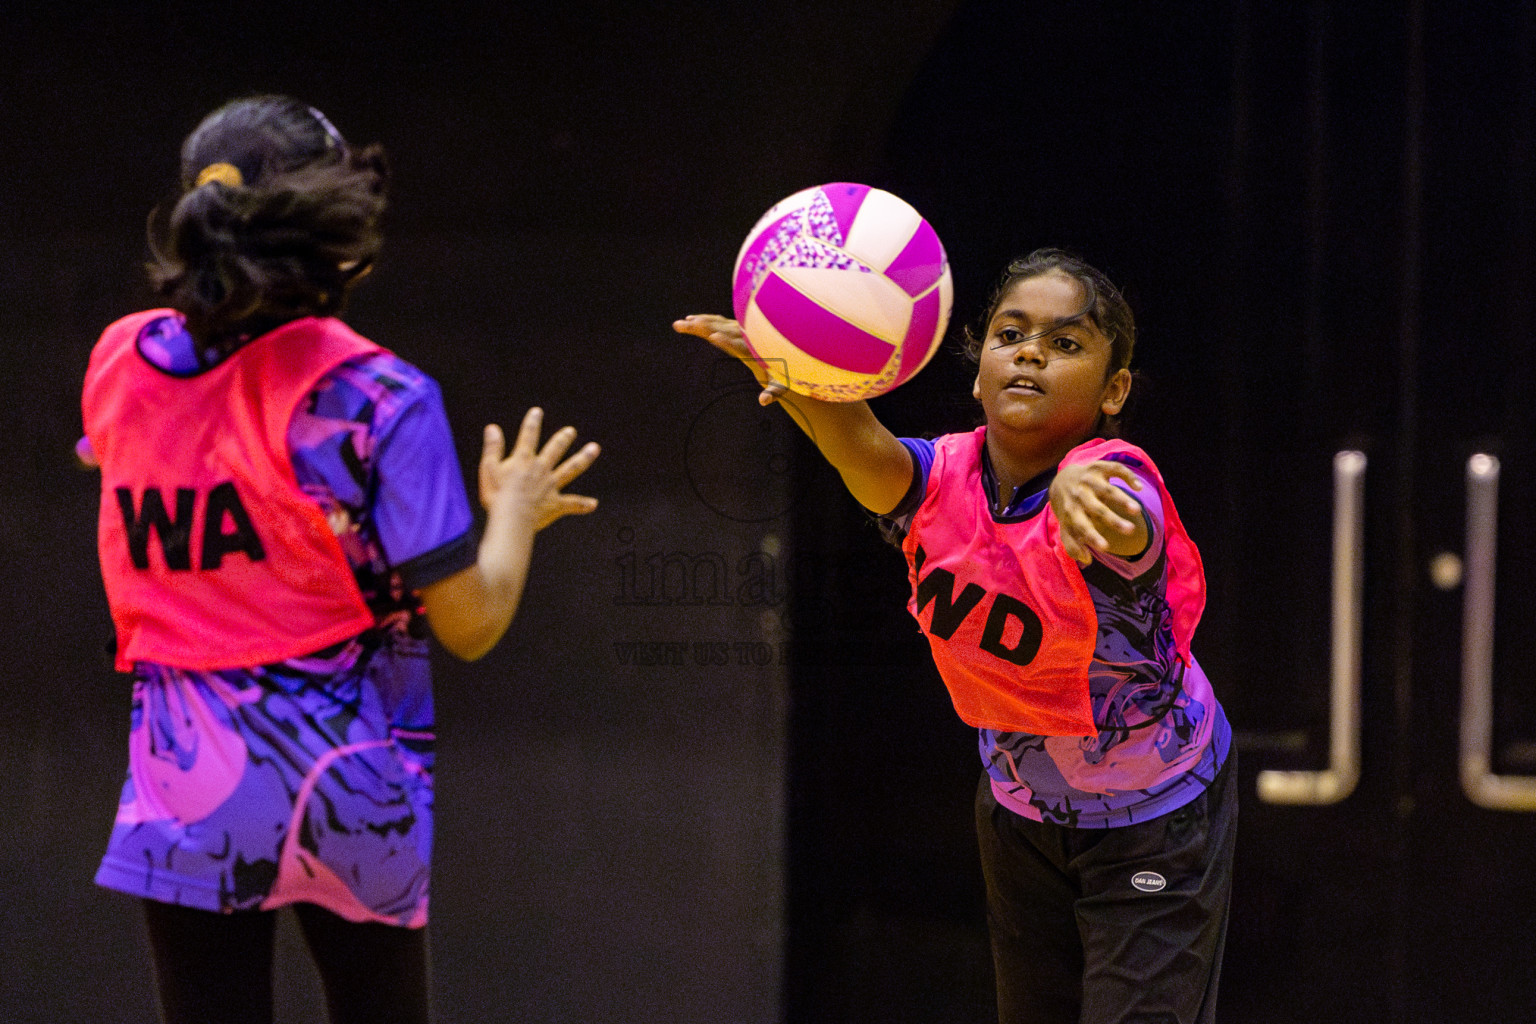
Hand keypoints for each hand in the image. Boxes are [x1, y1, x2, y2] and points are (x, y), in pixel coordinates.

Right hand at [480, 407, 599, 532]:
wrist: (511, 518)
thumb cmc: (496, 495)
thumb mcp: (489, 469)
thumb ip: (492, 448)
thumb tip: (492, 428)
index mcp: (523, 460)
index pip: (528, 437)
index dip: (532, 423)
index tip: (537, 412)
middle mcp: (541, 469)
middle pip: (555, 449)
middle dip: (563, 438)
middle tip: (571, 431)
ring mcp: (551, 486)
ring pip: (571, 469)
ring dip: (583, 458)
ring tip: (595, 448)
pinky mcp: (556, 503)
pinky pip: (572, 504)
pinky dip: (583, 505)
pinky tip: (593, 504)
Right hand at [673, 314, 789, 405]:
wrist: (788, 354)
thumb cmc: (784, 374)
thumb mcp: (781, 386)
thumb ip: (773, 393)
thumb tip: (764, 400)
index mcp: (755, 352)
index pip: (739, 346)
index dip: (727, 341)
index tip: (714, 336)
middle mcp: (747, 338)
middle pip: (722, 330)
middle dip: (702, 327)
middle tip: (684, 324)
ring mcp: (742, 331)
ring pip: (718, 323)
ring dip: (699, 322)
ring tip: (681, 323)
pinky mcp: (738, 328)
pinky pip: (719, 321)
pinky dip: (706, 319)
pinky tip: (692, 319)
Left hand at [1049, 460, 1146, 566]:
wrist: (1062, 480)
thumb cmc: (1069, 509)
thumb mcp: (1067, 527)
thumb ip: (1073, 545)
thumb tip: (1086, 560)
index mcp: (1072, 512)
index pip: (1082, 526)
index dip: (1092, 537)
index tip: (1106, 548)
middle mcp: (1079, 495)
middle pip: (1097, 509)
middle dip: (1113, 520)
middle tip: (1130, 530)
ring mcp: (1089, 480)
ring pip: (1107, 489)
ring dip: (1122, 499)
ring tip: (1137, 510)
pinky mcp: (1099, 467)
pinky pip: (1114, 469)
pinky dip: (1128, 476)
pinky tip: (1139, 488)